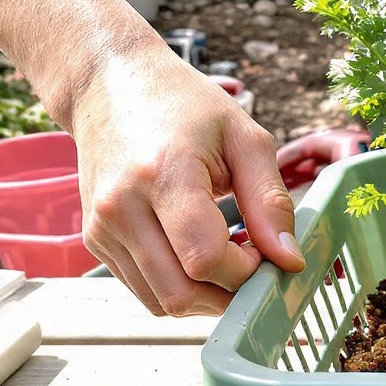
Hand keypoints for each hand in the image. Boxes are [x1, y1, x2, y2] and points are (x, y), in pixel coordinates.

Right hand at [70, 48, 305, 315]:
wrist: (109, 84)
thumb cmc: (185, 105)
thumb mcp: (245, 139)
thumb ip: (271, 202)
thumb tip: (290, 261)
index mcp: (162, 175)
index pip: (206, 259)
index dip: (247, 270)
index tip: (265, 249)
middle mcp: (121, 207)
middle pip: (182, 293)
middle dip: (229, 294)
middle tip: (251, 261)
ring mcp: (101, 227)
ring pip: (161, 302)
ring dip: (206, 296)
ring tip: (226, 255)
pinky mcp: (95, 239)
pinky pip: (145, 290)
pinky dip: (180, 286)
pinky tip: (197, 253)